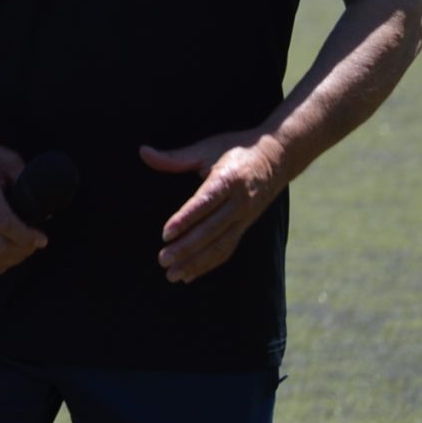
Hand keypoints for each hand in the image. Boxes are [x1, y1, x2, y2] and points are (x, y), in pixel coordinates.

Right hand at [0, 132, 46, 277]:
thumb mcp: (4, 159)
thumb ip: (24, 180)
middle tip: (34, 242)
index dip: (28, 236)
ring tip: (21, 249)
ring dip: (11, 260)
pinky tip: (3, 258)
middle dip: (24, 249)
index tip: (41, 238)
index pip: (6, 224)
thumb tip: (43, 205)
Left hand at [141, 130, 289, 283]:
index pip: (205, 203)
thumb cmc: (235, 149)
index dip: (186, 220)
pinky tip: (190, 274)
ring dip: (196, 262)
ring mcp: (245, 217)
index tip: (166, 234)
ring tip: (172, 274)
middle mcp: (240, 202)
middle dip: (187, 248)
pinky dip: (209, 263)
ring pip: (220, 245)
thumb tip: (143, 152)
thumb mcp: (207, 148)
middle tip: (162, 260)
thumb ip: (175, 157)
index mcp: (229, 179)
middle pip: (212, 230)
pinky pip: (228, 248)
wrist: (278, 156)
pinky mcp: (246, 226)